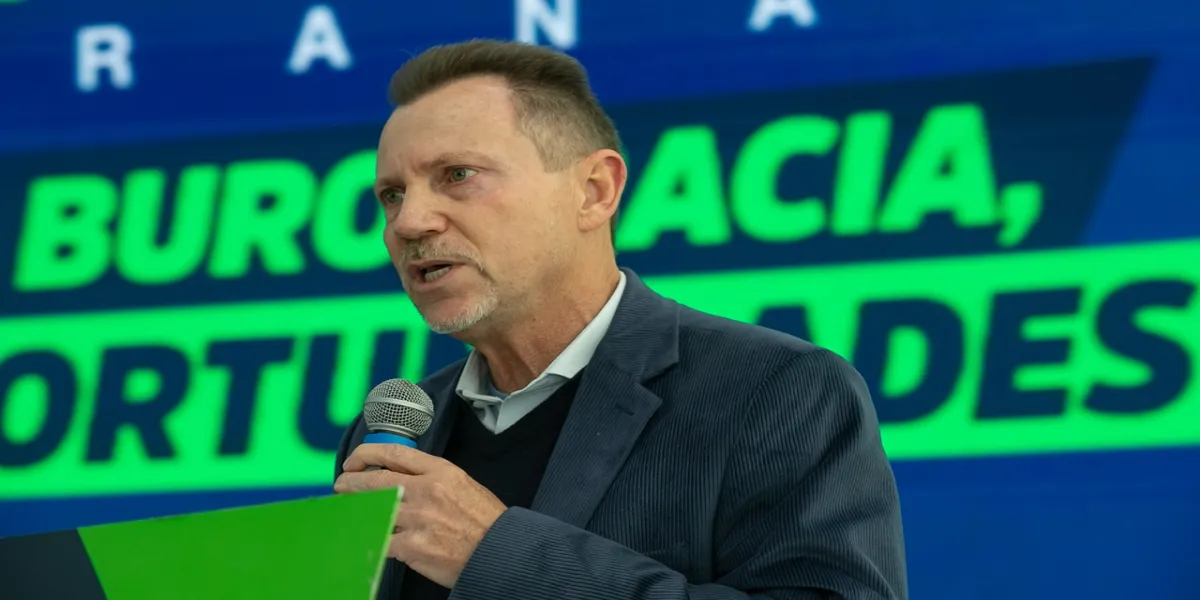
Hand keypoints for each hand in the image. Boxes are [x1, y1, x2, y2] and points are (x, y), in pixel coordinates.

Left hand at [334, 444, 506, 588]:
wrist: (499, 551)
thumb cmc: (484, 520)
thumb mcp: (462, 484)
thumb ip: (433, 477)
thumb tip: (401, 477)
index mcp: (441, 471)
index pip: (395, 453)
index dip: (367, 454)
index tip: (354, 461)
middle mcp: (427, 491)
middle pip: (376, 480)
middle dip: (352, 482)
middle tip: (342, 485)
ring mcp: (418, 519)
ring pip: (373, 509)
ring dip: (356, 509)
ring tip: (348, 510)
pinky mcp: (412, 547)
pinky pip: (381, 539)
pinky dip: (370, 537)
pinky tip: (364, 536)